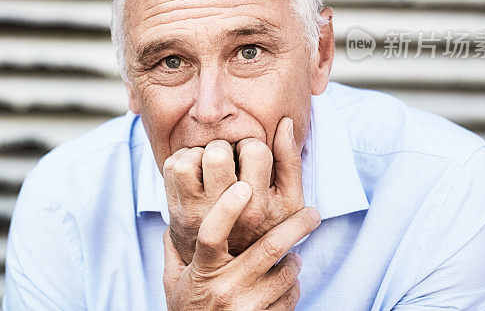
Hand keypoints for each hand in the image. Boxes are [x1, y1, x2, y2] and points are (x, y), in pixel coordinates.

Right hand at [163, 180, 320, 309]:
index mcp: (202, 271)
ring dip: (294, 261)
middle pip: (268, 249)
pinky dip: (293, 287)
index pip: (212, 234)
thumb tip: (174, 220)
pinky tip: (287, 283)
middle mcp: (225, 289)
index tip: (244, 186)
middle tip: (312, 213)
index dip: (227, 208)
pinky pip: (290, 299)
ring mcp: (246, 309)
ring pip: (286, 274)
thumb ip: (175, 250)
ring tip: (293, 255)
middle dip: (295, 227)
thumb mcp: (173, 281)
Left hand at [164, 117, 304, 263]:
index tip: (252, 159)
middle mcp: (224, 211)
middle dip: (224, 147)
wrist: (228, 268)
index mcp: (257, 207)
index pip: (255, 150)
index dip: (253, 146)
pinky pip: (171, 167)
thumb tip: (286, 122)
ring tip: (211, 165)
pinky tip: (197, 170)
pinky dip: (183, 159)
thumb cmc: (264, 226)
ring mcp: (195, 212)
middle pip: (217, 153)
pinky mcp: (175, 211)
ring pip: (189, 159)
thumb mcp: (290, 200)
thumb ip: (290, 161)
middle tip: (230, 159)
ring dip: (200, 153)